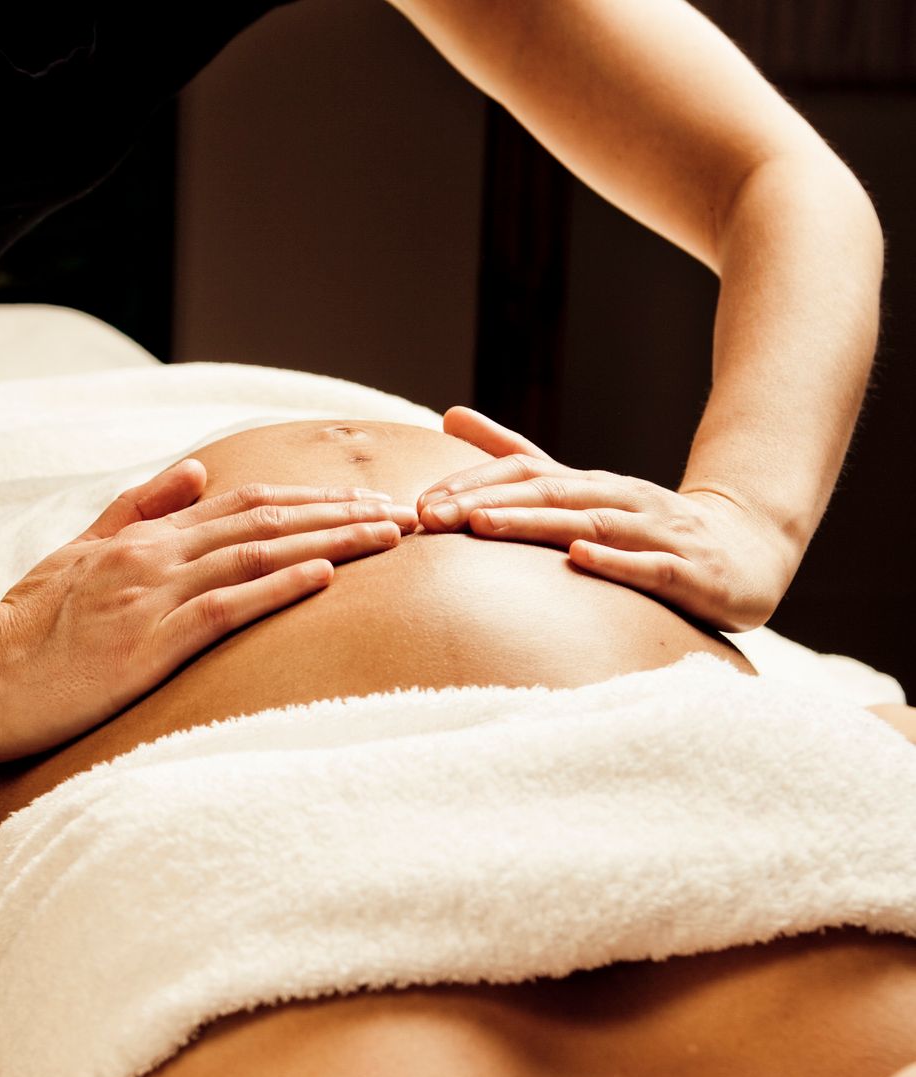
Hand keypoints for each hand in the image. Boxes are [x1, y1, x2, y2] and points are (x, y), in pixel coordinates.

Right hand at [0, 458, 417, 761]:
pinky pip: (227, 607)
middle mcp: (155, 556)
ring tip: (392, 536)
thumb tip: (197, 471)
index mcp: (144, 539)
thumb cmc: (22, 631)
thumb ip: (138, 510)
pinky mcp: (148, 644)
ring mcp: (152, 596)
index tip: (367, 500)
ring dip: (332, 542)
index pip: (245, 504)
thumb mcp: (79, 555)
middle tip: (410, 512)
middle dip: (343, 514)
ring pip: (259, 554)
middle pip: (267, 519)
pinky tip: (329, 578)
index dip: (312, 500)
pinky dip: (281, 587)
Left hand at [416, 407, 795, 632]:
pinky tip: (577, 559)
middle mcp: (620, 502)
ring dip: (532, 525)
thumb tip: (451, 414)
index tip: (419, 502)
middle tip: (428, 516)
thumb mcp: (580, 491)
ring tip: (480, 526)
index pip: (525, 476)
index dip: (472, 485)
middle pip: (547, 495)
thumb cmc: (648, 527)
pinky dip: (612, 563)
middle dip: (485, 504)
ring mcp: (655, 535)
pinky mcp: (686, 574)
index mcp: (591, 487)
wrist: (745, 548)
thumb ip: (518, 458)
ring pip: (589, 525)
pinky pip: (647, 567)